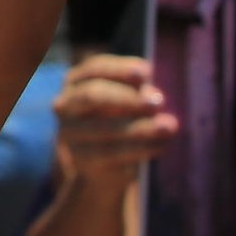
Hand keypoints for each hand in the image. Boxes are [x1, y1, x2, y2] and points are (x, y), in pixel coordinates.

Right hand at [52, 54, 177, 184]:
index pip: (96, 68)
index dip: (121, 69)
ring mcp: (69, 133)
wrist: (106, 166)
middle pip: (93, 95)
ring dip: (141, 126)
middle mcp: (65, 104)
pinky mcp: (81, 159)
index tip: (148, 72)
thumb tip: (151, 94)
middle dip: (128, 97)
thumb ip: (136, 93)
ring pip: (105, 127)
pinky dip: (140, 148)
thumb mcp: (127, 101)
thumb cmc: (120, 120)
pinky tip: (162, 145)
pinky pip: (112, 153)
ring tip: (170, 126)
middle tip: (159, 101)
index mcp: (75, 81)